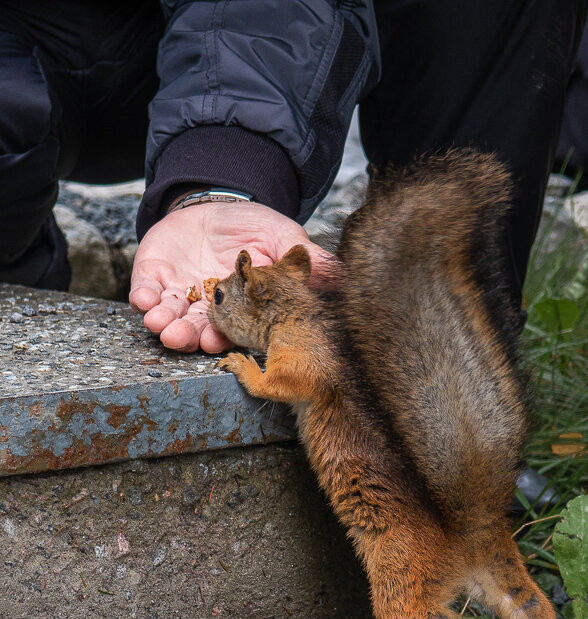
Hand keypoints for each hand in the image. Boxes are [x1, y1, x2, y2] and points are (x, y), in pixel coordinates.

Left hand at [129, 202, 330, 352]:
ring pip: (167, 318)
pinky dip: (142, 297)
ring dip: (162, 323)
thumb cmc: (253, 226)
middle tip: (180, 338)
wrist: (216, 203)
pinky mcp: (153, 276)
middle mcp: (207, 310)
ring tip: (160, 322)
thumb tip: (343, 278)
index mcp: (238, 311)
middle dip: (186, 337)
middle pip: (195, 332)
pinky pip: (143, 291)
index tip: (218, 344)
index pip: (232, 333)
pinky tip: (143, 298)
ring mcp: (178, 294)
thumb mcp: (284, 238)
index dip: (224, 340)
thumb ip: (307, 261)